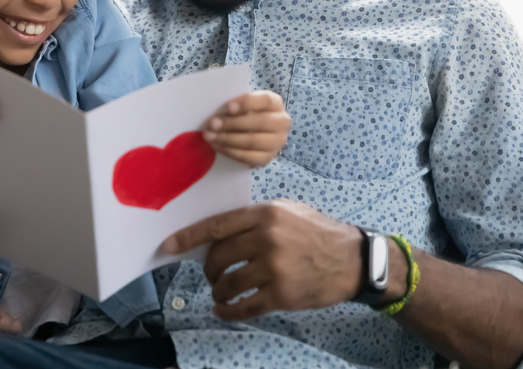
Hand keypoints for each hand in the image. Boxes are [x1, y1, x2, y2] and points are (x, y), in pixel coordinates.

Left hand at [161, 200, 365, 320]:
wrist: (353, 260)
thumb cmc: (318, 232)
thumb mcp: (288, 211)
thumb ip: (255, 219)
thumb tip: (219, 232)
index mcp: (266, 214)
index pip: (217, 226)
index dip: (189, 237)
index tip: (169, 245)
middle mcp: (267, 239)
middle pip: (218, 257)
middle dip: (208, 268)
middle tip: (211, 274)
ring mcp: (274, 268)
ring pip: (228, 283)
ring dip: (218, 291)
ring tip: (220, 292)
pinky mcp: (282, 295)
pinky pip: (244, 307)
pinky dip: (229, 311)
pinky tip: (224, 310)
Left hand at [202, 90, 289, 166]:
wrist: (256, 134)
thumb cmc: (246, 114)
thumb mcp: (244, 105)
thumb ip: (235, 106)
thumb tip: (216, 114)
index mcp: (276, 103)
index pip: (265, 100)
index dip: (247, 103)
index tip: (228, 106)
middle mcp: (282, 122)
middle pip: (259, 122)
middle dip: (232, 123)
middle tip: (212, 124)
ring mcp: (277, 142)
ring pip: (252, 141)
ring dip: (227, 139)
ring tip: (209, 136)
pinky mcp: (267, 158)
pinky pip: (248, 157)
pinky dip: (230, 151)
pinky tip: (217, 146)